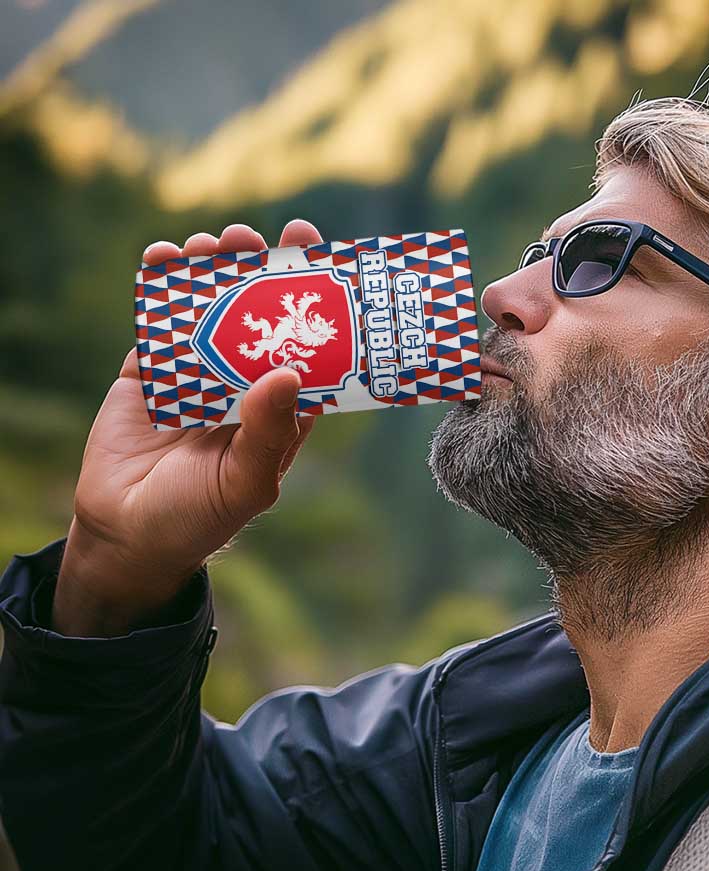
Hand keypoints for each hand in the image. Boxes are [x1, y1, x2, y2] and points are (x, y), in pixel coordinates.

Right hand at [52, 220, 322, 635]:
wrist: (127, 534)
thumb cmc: (200, 516)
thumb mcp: (246, 481)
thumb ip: (268, 432)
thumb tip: (288, 373)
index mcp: (280, 409)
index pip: (305, 347)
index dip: (313, 303)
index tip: (319, 257)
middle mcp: (244, 384)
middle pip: (258, 316)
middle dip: (259, 271)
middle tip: (257, 237)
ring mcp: (196, 374)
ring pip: (209, 309)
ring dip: (212, 270)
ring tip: (214, 243)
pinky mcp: (150, 372)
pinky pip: (158, 322)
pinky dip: (159, 287)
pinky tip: (164, 258)